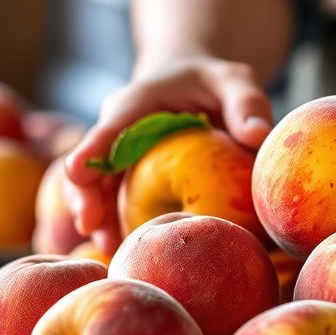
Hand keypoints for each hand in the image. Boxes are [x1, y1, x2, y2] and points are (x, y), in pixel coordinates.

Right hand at [63, 56, 273, 255]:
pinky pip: (117, 203)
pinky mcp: (129, 180)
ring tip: (108, 250)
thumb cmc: (214, 83)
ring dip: (98, 219)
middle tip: (88, 223)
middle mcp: (119, 132)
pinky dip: (117, 226)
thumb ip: (246, 103)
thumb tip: (258, 136)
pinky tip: (124, 253)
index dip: (93, 147)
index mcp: (138, 102)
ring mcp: (121, 159)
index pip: (113, 124)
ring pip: (97, 189)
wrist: (195, 87)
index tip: (77, 172)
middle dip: (85, 192)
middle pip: (92, 162)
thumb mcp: (234, 81)